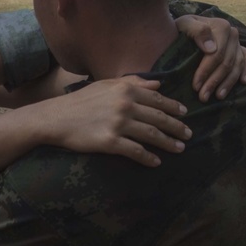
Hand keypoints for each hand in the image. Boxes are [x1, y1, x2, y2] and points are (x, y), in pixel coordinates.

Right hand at [42, 77, 189, 167]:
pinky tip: (156, 162)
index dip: (173, 108)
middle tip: (188, 135)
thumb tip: (158, 84)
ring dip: (168, 143)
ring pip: (151, 135)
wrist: (56, 118)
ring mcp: (118, 124)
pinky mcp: (110, 142)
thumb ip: (133, 83)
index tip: (185, 114)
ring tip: (179, 148)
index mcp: (126, 90)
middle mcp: (125, 106)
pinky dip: (148, 158)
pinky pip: (135, 151)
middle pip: (159, 118)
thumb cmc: (81, 101)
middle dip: (176, 127)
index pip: (157, 100)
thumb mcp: (106, 85)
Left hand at [175, 15, 245, 101]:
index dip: (206, 72)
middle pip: (226, 63)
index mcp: (221, 27)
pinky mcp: (241, 49)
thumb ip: (196, 30)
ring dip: (228, 83)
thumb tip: (211, 48)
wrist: (187, 28)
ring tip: (218, 97)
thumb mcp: (184, 24)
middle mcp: (232, 34)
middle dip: (214, 82)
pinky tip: (242, 82)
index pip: (216, 54)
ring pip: (237, 65)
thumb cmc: (183, 28)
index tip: (196, 86)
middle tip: (203, 97)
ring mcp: (237, 42)